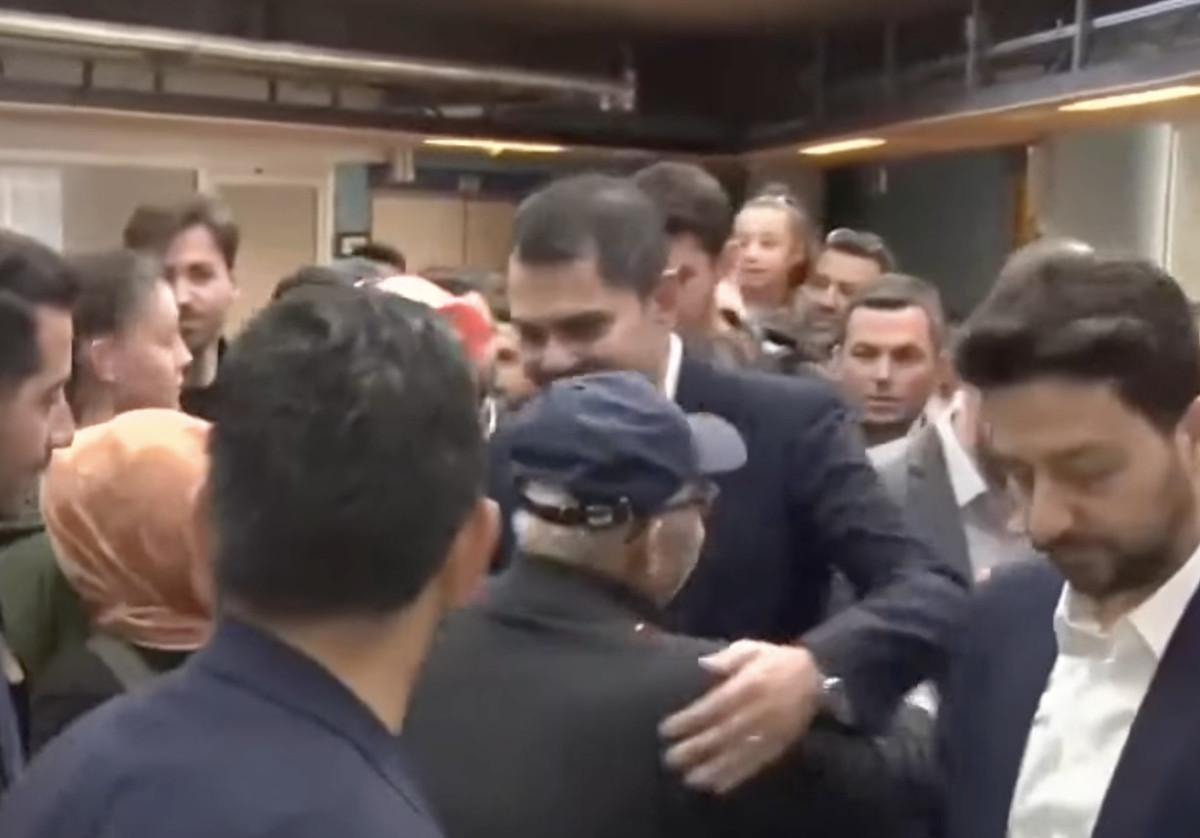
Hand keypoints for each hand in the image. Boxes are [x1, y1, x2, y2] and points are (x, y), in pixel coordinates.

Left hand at [659, 640, 824, 793]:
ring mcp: (770, 732)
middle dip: (696, 748)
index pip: (715, 706)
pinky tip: (718, 786)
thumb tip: (704, 663)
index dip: (690, 719)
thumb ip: (729, 656)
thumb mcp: (754, 649)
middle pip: (723, 733)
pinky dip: (737, 777)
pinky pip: (756, 764)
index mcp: (750, 685)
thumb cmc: (777, 662)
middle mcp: (759, 711)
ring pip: (738, 753)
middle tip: (671, 758)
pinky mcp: (779, 746)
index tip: (667, 729)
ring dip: (713, 768)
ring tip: (689, 779)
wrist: (818, 680)